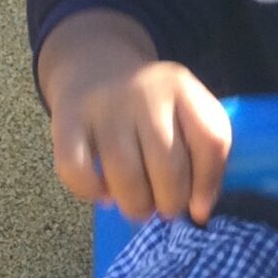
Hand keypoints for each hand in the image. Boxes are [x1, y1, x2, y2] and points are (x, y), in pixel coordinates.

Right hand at [39, 11, 232, 222]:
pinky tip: (103, 192)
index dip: (209, 183)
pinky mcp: (66, 121)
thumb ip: (204, 155)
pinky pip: (77, 171)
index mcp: (182, 88)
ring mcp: (103, 107)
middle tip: (164, 206)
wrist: (97, 67)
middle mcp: (144, 93)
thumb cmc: (150, 106)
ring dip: (136, 205)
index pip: (211, 139)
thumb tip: (199, 210)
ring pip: (124, 175)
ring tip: (138, 205)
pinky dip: (92, 192)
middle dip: (170, 202)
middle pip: (168, 166)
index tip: (199, 205)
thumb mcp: (186, 111)